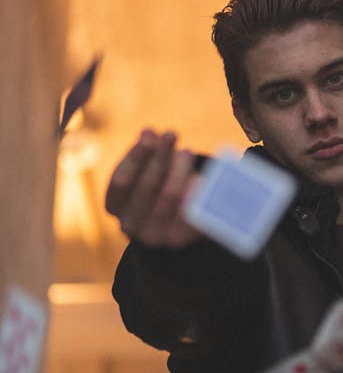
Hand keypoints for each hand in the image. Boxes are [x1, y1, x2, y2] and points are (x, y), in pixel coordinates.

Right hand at [105, 129, 200, 247]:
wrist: (171, 224)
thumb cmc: (155, 186)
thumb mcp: (146, 169)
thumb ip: (146, 151)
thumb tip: (149, 132)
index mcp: (114, 206)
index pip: (121, 180)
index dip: (136, 156)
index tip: (150, 133)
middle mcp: (129, 224)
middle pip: (147, 186)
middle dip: (160, 157)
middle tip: (172, 134)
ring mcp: (152, 235)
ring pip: (169, 197)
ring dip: (179, 170)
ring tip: (186, 151)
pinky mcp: (177, 240)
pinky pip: (188, 212)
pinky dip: (194, 193)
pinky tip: (198, 178)